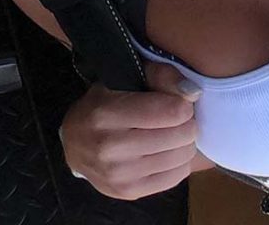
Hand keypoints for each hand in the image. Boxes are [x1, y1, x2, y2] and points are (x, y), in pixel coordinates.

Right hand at [59, 62, 202, 199]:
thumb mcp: (124, 78)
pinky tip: (169, 151)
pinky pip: (175, 177)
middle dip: (187, 123)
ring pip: (181, 157)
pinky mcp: (129, 193)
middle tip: (177, 118)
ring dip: (185, 143)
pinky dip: (180, 162)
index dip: (184, 104)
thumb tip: (193, 93)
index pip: (171, 111)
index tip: (177, 101)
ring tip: (173, 133)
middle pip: (180, 135)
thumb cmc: (104, 104)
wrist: (74, 144)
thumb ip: (160, 76)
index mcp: (108, 114)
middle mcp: (111, 148)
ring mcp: (120, 175)